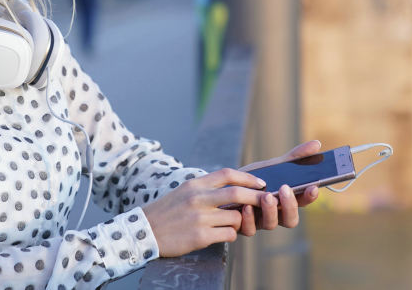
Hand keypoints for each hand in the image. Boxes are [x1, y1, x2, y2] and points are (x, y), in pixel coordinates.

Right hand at [142, 168, 267, 256]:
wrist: (144, 231)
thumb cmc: (167, 212)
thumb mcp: (184, 192)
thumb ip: (206, 188)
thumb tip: (233, 186)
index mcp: (195, 185)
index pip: (227, 174)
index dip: (248, 178)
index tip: (260, 183)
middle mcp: (198, 199)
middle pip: (238, 193)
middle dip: (257, 198)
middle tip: (267, 201)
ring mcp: (200, 218)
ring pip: (236, 217)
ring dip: (240, 221)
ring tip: (232, 224)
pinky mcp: (200, 236)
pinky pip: (229, 234)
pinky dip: (231, 235)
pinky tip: (222, 235)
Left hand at [237, 140, 321, 236]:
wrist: (226, 186)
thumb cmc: (253, 178)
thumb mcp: (273, 166)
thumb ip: (294, 157)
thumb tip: (317, 143)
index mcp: (286, 200)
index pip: (303, 202)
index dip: (310, 197)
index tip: (312, 187)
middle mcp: (276, 214)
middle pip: (291, 219)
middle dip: (290, 205)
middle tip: (285, 189)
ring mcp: (260, 222)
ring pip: (271, 224)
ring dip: (270, 211)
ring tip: (266, 196)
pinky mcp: (244, 226)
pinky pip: (249, 229)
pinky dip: (249, 219)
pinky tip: (246, 206)